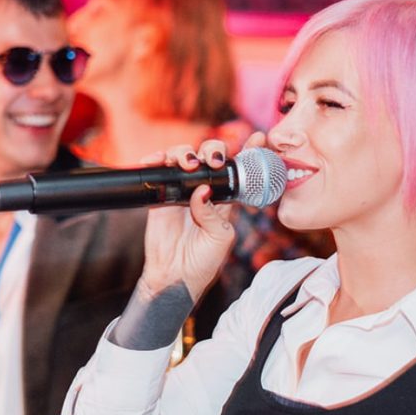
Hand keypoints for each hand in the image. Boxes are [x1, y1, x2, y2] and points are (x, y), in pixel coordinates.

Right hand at [140, 139, 244, 303]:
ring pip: (184, 158)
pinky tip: (158, 160)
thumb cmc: (204, 260)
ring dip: (186, 152)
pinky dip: (157, 160)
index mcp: (225, 198)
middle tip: (215, 161)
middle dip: (214, 150)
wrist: (175, 276)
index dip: (249, 151)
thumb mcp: (220, 237)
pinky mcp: (161, 195)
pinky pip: (158, 170)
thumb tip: (202, 191)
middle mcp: (204, 190)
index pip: (238, 170)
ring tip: (189, 164)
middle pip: (210, 156)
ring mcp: (182, 191)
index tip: (258, 138)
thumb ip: (214, 214)